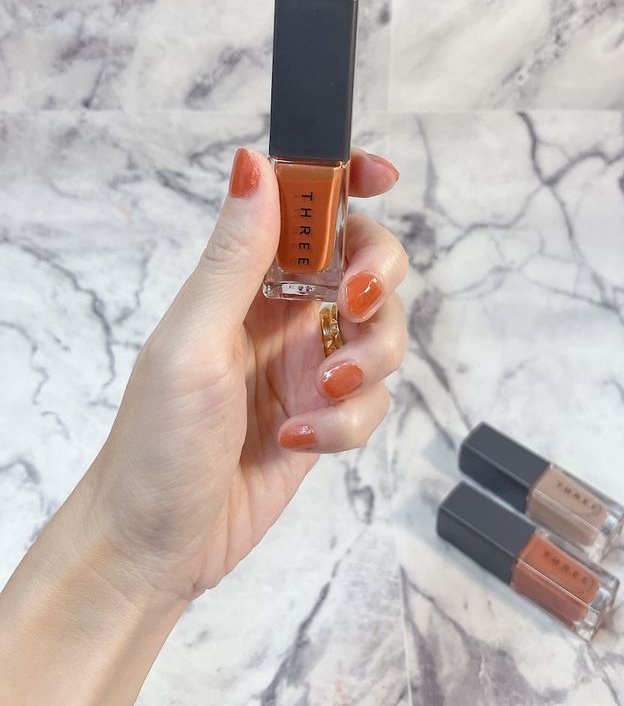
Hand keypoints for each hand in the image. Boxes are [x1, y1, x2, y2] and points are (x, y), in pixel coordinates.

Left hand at [86, 146, 406, 602]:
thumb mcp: (194, 340)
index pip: (305, 210)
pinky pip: (371, 402)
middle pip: (364, 264)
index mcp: (244, 282)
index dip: (347, 182)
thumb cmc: (155, 441)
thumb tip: (254, 164)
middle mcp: (282, 316)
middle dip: (376, 277)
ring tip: (320, 395)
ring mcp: (307, 366)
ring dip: (365, 361)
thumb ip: (235, 257)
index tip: (382, 176)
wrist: (154, 546)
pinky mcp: (325, 416)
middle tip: (354, 303)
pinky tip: (297, 439)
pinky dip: (346, 422)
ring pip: (382, 334)